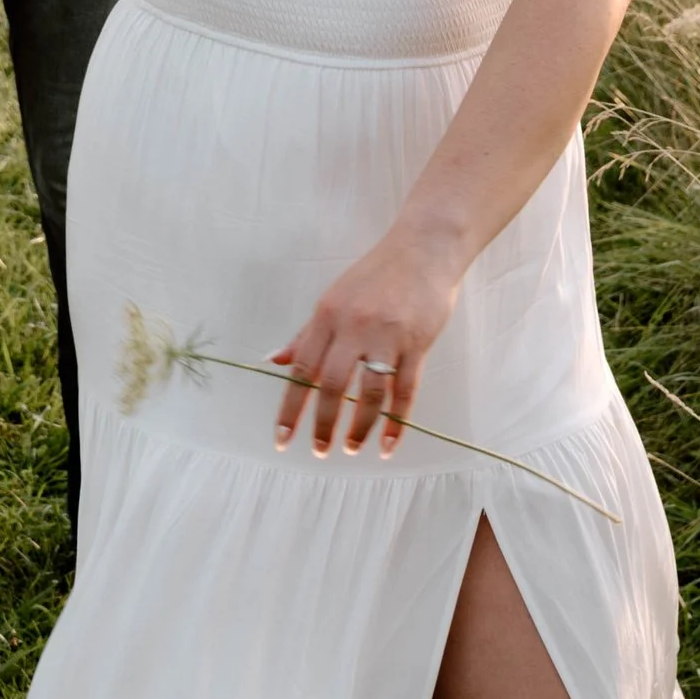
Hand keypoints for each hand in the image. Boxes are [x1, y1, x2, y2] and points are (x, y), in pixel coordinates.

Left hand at [271, 233, 459, 458]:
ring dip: (359, 426)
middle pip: (332, 384)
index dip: (291, 407)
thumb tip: (275, 362)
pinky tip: (388, 443)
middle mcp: (353, 326)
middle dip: (322, 423)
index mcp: (327, 315)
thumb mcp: (333, 298)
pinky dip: (397, 421)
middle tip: (319, 450)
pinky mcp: (416, 343)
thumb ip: (306, 334)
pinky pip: (405, 390)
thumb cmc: (376, 275)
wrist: (424, 248)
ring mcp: (387, 335)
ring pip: (370, 392)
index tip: (283, 437)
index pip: (302, 368)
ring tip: (352, 449)